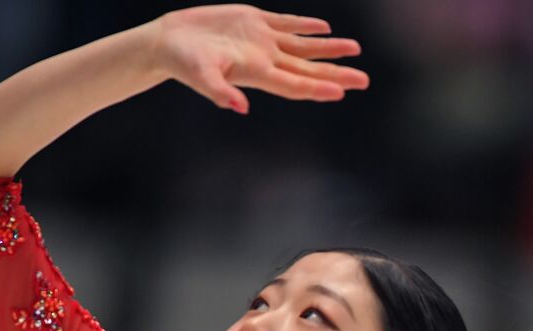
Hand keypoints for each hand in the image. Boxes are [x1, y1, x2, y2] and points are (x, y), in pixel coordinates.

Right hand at [149, 4, 368, 113]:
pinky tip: (324, 27)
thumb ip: (219, 91)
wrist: (167, 42)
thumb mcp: (199, 76)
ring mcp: (262, 41)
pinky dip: (306, 26)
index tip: (343, 91)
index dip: (319, 88)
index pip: (296, 85)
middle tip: (365, 80)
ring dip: (329, 49)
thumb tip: (239, 108)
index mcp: (257, 74)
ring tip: (356, 49)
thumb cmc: (181, 62)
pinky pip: (286, 24)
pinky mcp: (253, 21)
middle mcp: (266, 60)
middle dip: (337, 73)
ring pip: (304, 46)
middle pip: (309, 69)